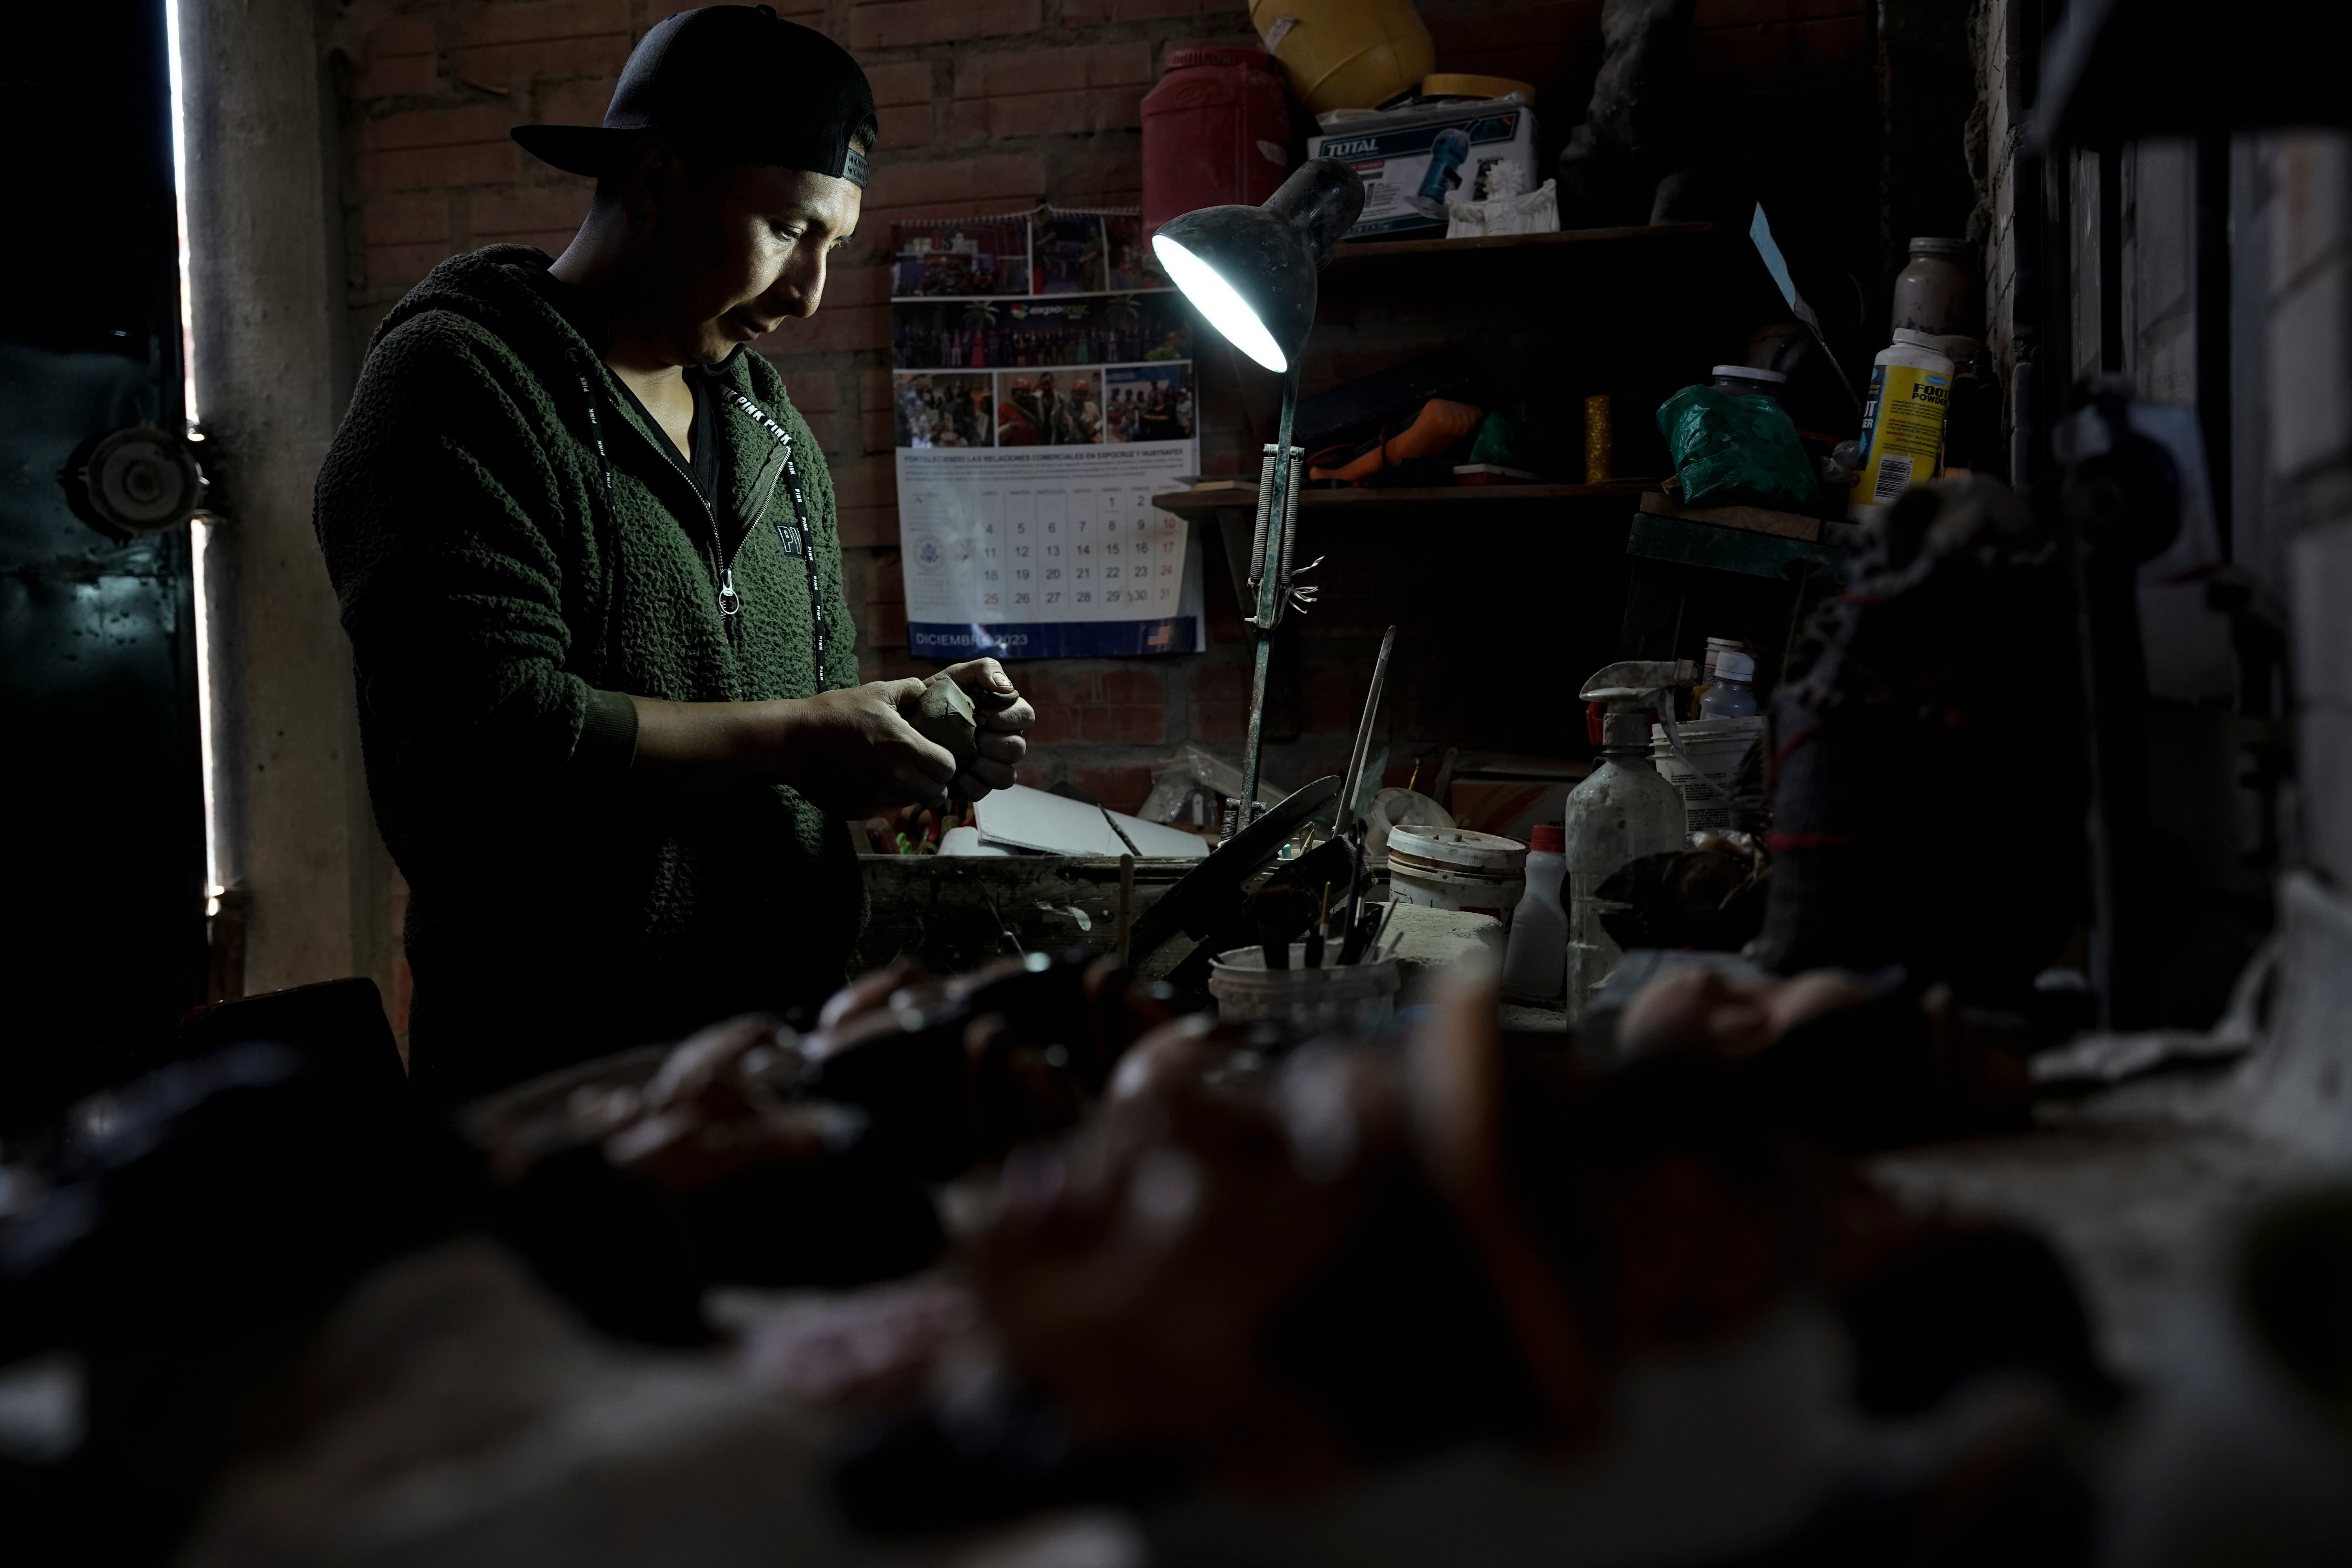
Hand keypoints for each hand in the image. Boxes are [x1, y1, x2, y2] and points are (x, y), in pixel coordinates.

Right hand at [773, 679, 957, 814]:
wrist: (794, 741)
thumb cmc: (835, 713)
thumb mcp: (874, 692)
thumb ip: (907, 690)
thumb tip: (924, 689)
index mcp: (906, 748)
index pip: (948, 769)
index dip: (945, 762)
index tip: (934, 755)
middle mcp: (897, 779)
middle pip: (937, 794)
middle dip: (933, 782)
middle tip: (920, 769)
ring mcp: (878, 798)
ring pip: (911, 803)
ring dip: (908, 791)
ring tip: (892, 772)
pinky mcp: (860, 811)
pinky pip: (884, 808)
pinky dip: (882, 797)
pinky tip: (867, 779)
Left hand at [935, 658, 1034, 800]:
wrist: (904, 724)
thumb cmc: (934, 698)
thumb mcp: (954, 676)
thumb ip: (984, 670)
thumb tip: (1006, 687)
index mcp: (1004, 714)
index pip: (1025, 716)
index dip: (1008, 717)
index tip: (982, 713)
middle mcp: (1002, 741)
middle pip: (1017, 748)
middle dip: (993, 742)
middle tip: (971, 734)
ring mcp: (989, 767)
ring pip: (1006, 776)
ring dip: (985, 766)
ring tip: (964, 754)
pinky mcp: (973, 786)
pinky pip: (980, 792)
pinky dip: (965, 782)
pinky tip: (951, 770)